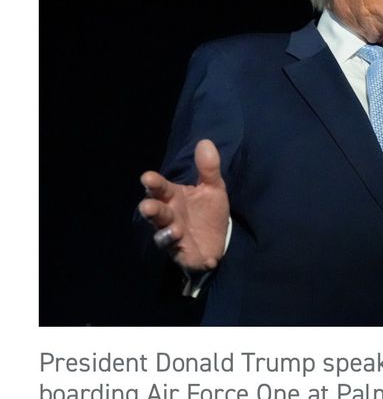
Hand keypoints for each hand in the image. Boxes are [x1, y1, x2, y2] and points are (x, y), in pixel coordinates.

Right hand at [138, 139, 229, 271]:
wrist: (219, 239)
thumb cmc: (208, 210)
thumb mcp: (213, 188)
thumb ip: (208, 168)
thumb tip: (205, 142)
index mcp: (173, 197)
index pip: (160, 188)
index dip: (153, 184)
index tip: (147, 177)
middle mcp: (169, 217)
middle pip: (156, 212)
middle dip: (151, 209)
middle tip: (148, 206)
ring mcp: (174, 237)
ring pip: (163, 236)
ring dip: (166, 233)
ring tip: (175, 229)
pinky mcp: (184, 254)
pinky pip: (182, 255)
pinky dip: (190, 255)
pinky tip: (201, 255)